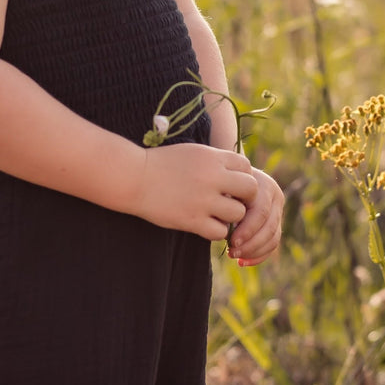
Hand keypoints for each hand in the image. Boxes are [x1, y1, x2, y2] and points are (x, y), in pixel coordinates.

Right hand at [134, 143, 256, 240]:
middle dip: (245, 197)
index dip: (242, 176)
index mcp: (212, 157)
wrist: (133, 177)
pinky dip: (216, 230)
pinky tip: (205, 224)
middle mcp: (212, 177)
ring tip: (217, 214)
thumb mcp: (192, 152)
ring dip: (231, 216)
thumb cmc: (161, 163)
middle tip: (232, 201)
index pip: (246, 167)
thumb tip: (240, 174)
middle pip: (250, 189)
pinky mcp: (192, 220)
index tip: (231, 183)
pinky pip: (220, 231)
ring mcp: (203, 200)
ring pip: (238, 214)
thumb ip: (216, 161)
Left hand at [227, 168, 282, 265]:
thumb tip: (227, 230)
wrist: (227, 180)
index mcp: (263, 185)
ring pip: (273, 237)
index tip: (230, 242)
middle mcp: (275, 196)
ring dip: (253, 252)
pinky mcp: (277, 223)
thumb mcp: (222, 190)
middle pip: (269, 227)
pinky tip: (241, 262)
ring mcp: (278, 210)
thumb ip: (227, 205)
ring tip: (233, 255)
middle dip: (250, 244)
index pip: (261, 212)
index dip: (247, 230)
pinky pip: (272, 244)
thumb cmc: (220, 185)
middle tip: (231, 252)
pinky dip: (258, 256)